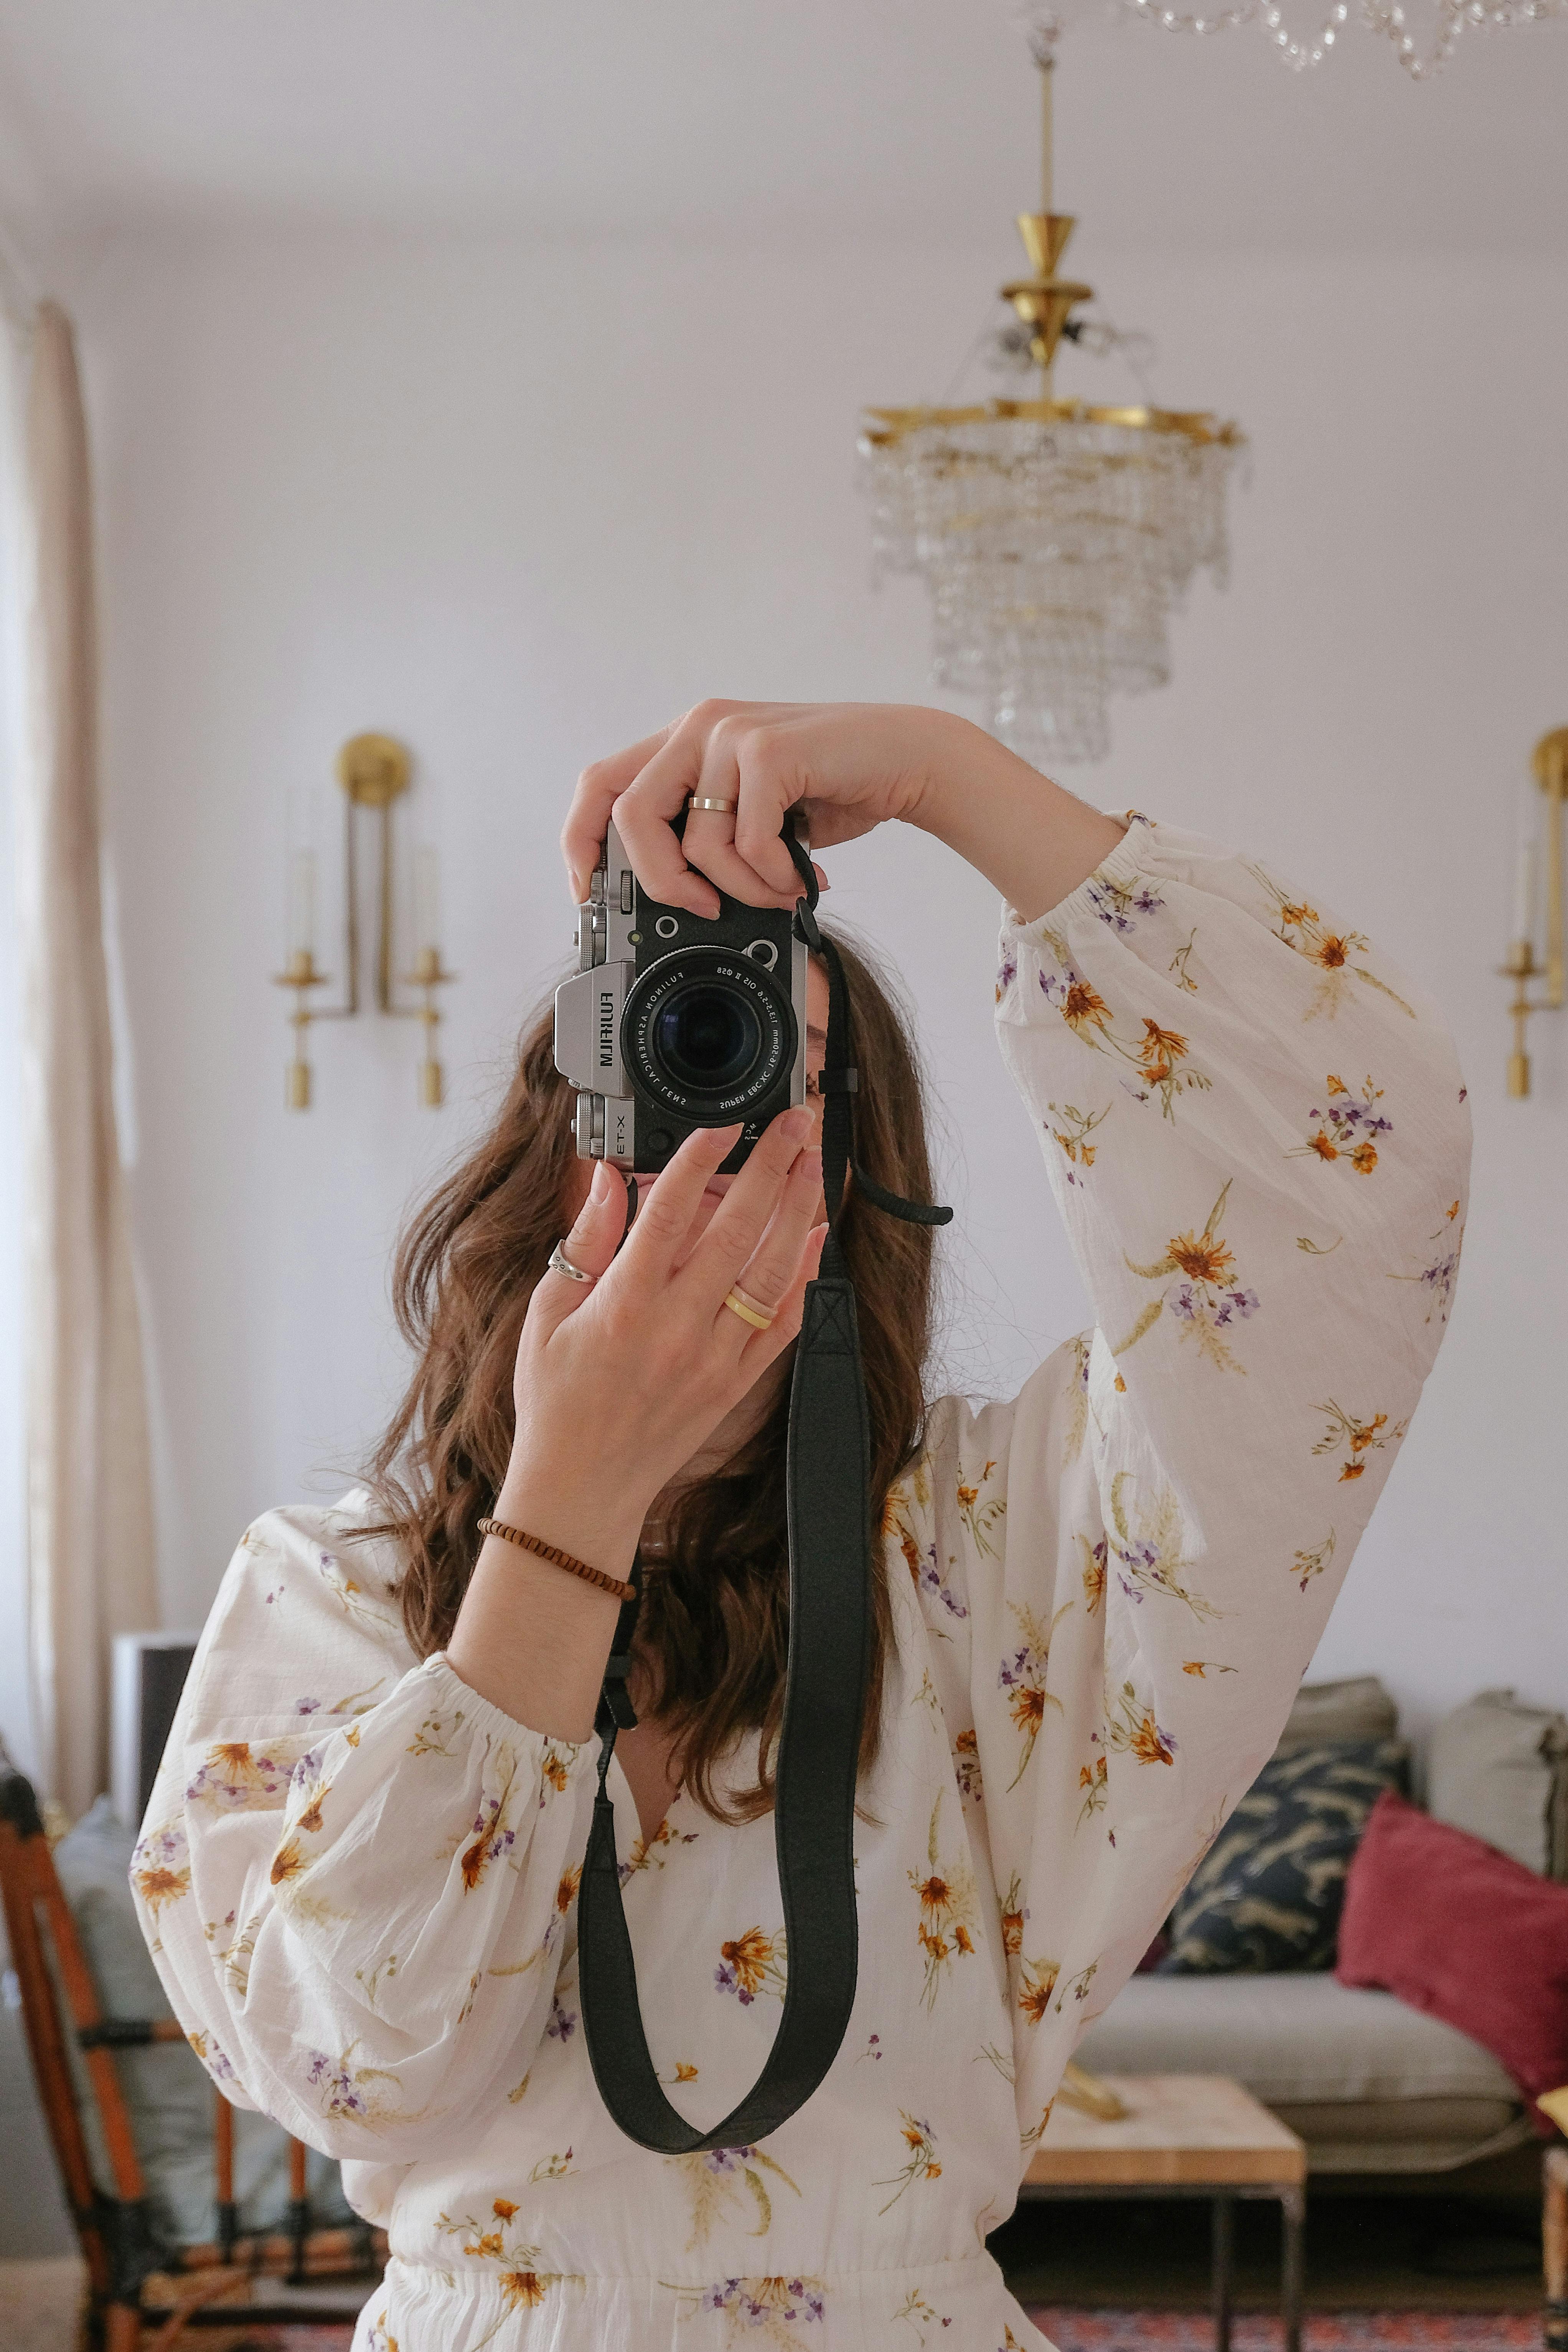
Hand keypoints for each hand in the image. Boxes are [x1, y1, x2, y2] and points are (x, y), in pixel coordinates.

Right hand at [496, 1107, 825, 1567]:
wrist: (581, 1488)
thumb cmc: (555, 1402)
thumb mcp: (546, 1315)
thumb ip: (583, 1244)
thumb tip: (604, 1180)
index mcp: (624, 1305)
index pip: (668, 1214)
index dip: (698, 1160)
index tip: (721, 1124)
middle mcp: (675, 1328)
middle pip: (736, 1232)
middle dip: (770, 1169)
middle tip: (792, 1125)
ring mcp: (713, 1358)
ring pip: (771, 1273)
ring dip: (798, 1213)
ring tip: (812, 1166)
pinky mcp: (734, 1384)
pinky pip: (783, 1327)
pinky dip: (805, 1280)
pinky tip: (817, 1240)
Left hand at [560, 699, 1126, 925]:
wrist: (906, 759)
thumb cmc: (830, 790)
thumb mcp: (751, 813)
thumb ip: (708, 835)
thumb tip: (669, 900)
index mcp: (685, 741)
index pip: (599, 785)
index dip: (581, 843)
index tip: (592, 896)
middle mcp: (699, 728)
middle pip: (630, 815)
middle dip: (661, 881)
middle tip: (703, 909)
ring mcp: (731, 734)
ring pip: (696, 840)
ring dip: (740, 888)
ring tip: (779, 892)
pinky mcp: (768, 750)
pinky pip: (747, 840)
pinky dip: (773, 875)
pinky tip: (802, 875)